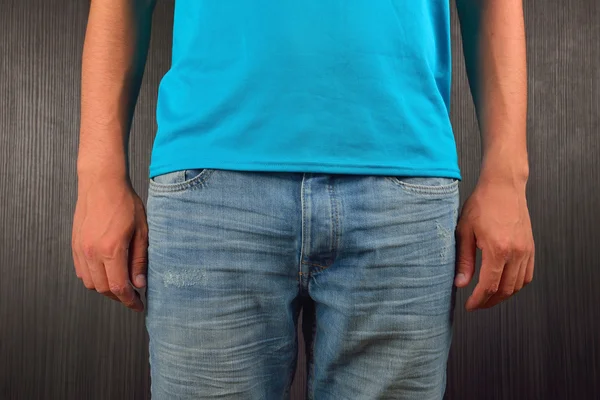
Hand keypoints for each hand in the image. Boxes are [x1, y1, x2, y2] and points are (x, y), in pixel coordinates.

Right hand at [71, 173, 148, 311]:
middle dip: (120, 297)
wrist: (101, 182)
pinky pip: (82, 271)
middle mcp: (92, 252)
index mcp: (111, 249)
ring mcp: (81, 249)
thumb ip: (139, 260)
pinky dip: (94, 278)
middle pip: (104, 289)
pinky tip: (108, 272)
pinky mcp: (75, 245)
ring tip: (122, 284)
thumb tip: (139, 284)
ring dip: (106, 288)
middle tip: (134, 295)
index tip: (139, 306)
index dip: (130, 301)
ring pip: (91, 282)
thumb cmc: (125, 203)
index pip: (119, 287)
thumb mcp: (142, 231)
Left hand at [454, 176, 534, 310]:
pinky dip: (517, 285)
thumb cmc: (482, 204)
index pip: (489, 286)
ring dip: (503, 295)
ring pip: (518, 285)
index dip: (478, 300)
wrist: (503, 186)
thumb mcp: (465, 231)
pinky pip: (528, 274)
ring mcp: (526, 250)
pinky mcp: (531, 247)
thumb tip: (460, 283)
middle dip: (489, 301)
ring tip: (488, 297)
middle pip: (505, 290)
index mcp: (498, 249)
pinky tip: (504, 285)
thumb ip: (464, 260)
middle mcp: (516, 252)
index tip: (469, 305)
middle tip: (476, 304)